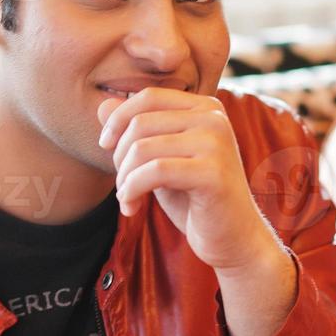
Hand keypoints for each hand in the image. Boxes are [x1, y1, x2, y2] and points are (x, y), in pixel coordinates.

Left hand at [97, 88, 279, 273]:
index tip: (105, 145)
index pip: (149, 97)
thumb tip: (102, 105)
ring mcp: (216, 143)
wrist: (233, 238)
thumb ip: (136, 132)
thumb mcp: (161, 160)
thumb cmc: (194, 199)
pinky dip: (133, 189)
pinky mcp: (213, 172)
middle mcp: (214, 118)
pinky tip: (130, 206)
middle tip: (122, 184)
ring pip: (143, 148)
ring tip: (126, 198)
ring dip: (124, 178)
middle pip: (141, 123)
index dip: (119, 119)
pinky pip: (155, 171)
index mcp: (205, 108)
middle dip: (119, 156)